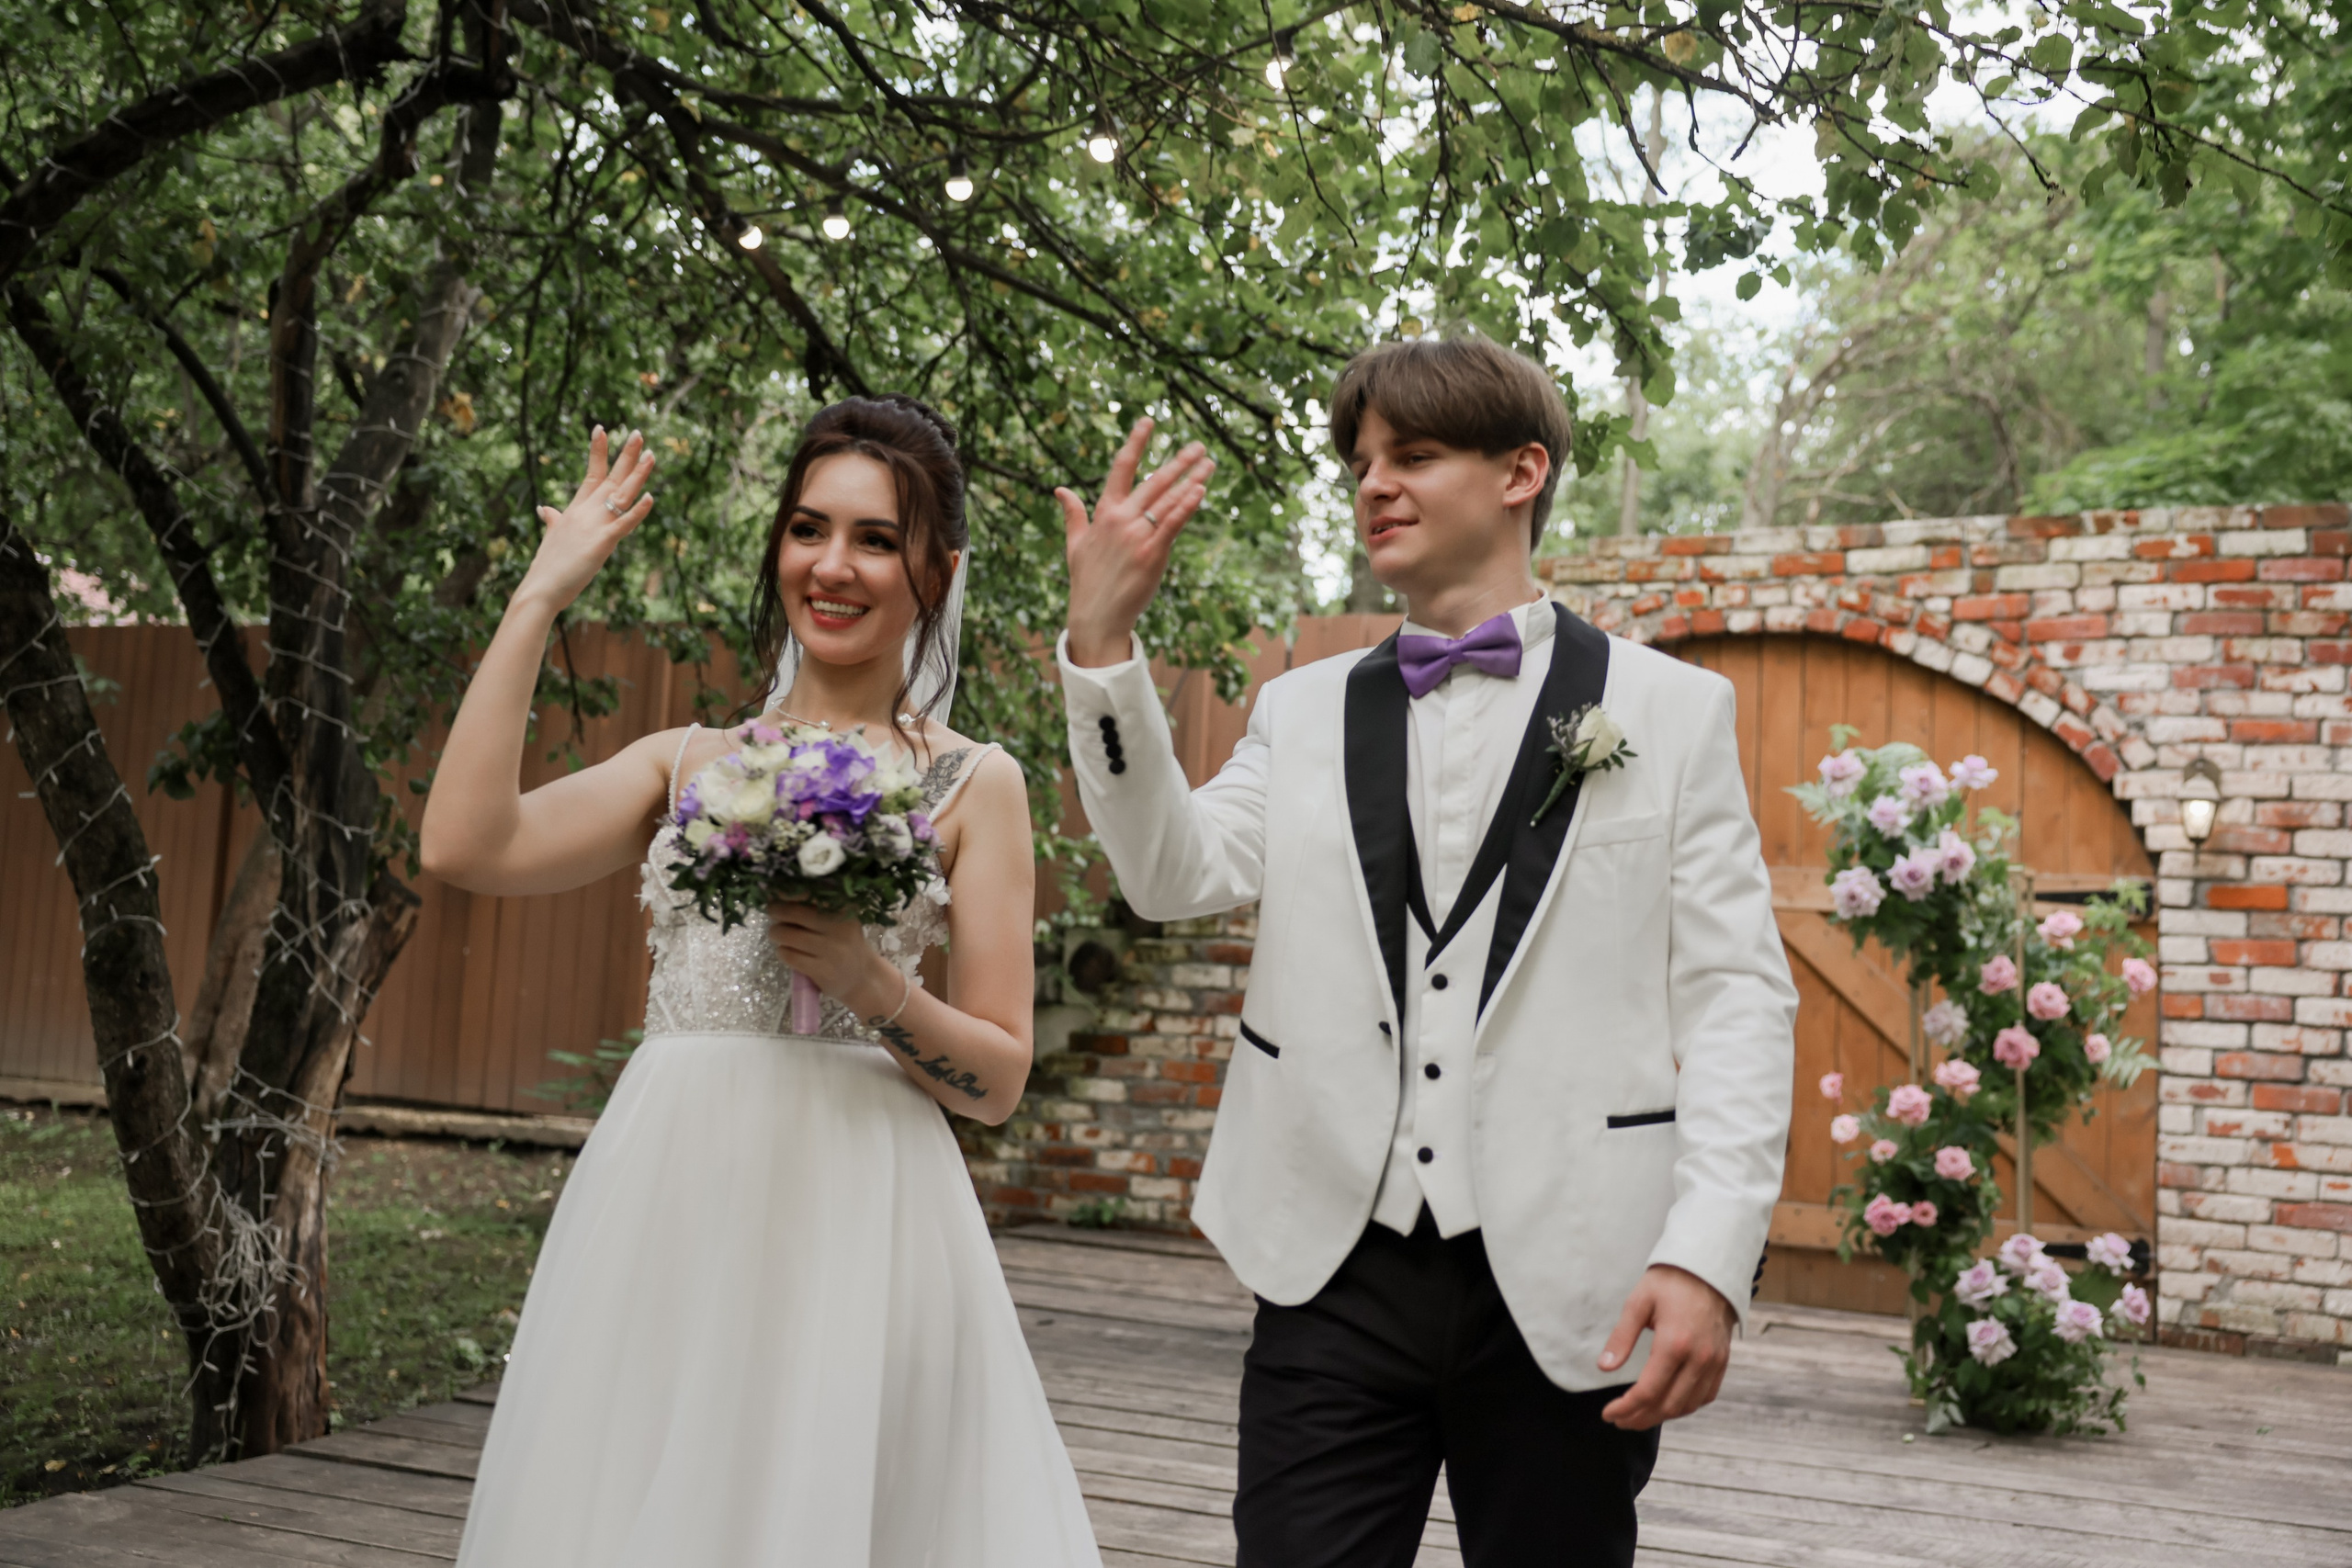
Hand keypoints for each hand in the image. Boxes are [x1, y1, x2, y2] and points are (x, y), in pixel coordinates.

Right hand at [517, 427, 657, 611]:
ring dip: (637, 474)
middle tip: (637, 432)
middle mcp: (586, 512)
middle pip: (610, 477)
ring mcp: (594, 525)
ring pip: (621, 494)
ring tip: (651, 454)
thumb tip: (545, 508)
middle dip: (625, 455)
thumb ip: (553, 520)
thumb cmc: (548, 566)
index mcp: (576, 510)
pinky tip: (651, 496)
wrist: (540, 587)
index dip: (598, 452)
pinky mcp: (602, 542)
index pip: (591, 474)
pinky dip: (638, 510)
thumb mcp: (552, 536)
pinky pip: (624, 523)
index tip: (601, 428)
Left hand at [766, 900, 896, 1013]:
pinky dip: (782, 952)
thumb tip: (780, 894)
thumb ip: (817, 906)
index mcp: (846, 910)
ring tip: (777, 934)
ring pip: (789, 935)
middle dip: (777, 910)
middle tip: (772, 911)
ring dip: (776, 933)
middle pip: (796, 913)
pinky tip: (785, 951)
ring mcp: (832, 951)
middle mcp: (841, 928)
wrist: (862, 978)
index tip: (777, 892)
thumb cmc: (845, 943)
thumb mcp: (842, 920)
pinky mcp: (823, 971)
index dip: (790, 892)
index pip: (813, 893)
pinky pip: (790, 956)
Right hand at [1059, 418, 1214, 666]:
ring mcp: (1137, 536)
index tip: (1149, 421)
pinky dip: (1187, 506)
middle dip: (1179, 461)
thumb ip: (1073, 514)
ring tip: (1209, 464)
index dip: (1136, 442)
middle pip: (1154, 481)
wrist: (1096, 616)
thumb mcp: (1075, 544)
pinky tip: (1200, 491)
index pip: (1121, 468)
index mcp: (1103, 513)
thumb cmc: (1087, 581)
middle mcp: (1120, 519)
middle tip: (1199, 446)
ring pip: (1168, 500)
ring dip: (1192, 480)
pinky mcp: (1153, 554)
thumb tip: (1060, 490)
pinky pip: (1173, 524)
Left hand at [1597, 1264, 1736, 1429]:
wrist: (1709, 1268)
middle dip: (1640, 1418)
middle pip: (1668, 1405)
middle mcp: (1698, 1358)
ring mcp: (1714, 1362)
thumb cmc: (1670, 1282)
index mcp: (1674, 1343)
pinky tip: (1667, 1405)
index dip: (1626, 1408)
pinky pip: (1705, 1395)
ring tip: (1638, 1416)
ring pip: (1688, 1405)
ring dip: (1662, 1416)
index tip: (1608, 1413)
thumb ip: (1621, 1337)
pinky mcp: (1722, 1361)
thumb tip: (1605, 1367)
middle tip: (1619, 1420)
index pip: (1648, 1391)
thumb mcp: (1638, 1302)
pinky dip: (1685, 1406)